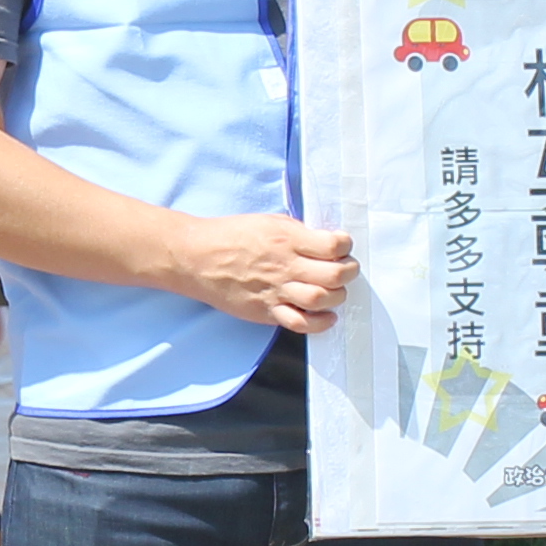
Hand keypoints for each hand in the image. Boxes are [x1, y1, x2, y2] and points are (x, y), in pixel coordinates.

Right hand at [178, 212, 354, 333]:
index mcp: (287, 239)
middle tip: (346, 269)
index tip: (342, 246)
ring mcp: (276, 291)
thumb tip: (324, 244)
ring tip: (335, 291)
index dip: (345, 245)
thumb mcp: (268, 221)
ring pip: (323, 300)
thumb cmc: (231, 236)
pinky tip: (326, 316)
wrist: (197, 258)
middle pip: (335, 275)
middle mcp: (285, 266)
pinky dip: (320, 323)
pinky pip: (301, 324)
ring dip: (337, 296)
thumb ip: (298, 233)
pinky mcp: (267, 311)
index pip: (334, 244)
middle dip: (349, 272)